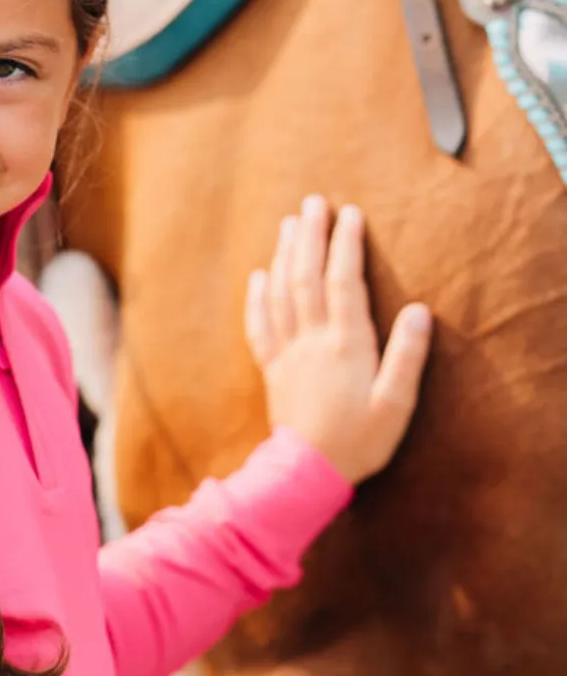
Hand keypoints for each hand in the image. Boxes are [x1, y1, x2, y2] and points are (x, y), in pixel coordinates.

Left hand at [244, 196, 431, 484]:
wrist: (307, 473)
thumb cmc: (360, 440)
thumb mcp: (396, 402)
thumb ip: (407, 355)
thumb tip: (417, 310)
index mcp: (346, 344)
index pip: (344, 282)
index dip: (346, 245)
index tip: (350, 214)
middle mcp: (312, 341)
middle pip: (307, 277)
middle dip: (310, 236)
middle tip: (313, 202)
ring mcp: (288, 354)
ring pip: (281, 293)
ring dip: (284, 255)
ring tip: (289, 224)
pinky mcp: (272, 370)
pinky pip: (260, 326)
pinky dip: (258, 297)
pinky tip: (259, 276)